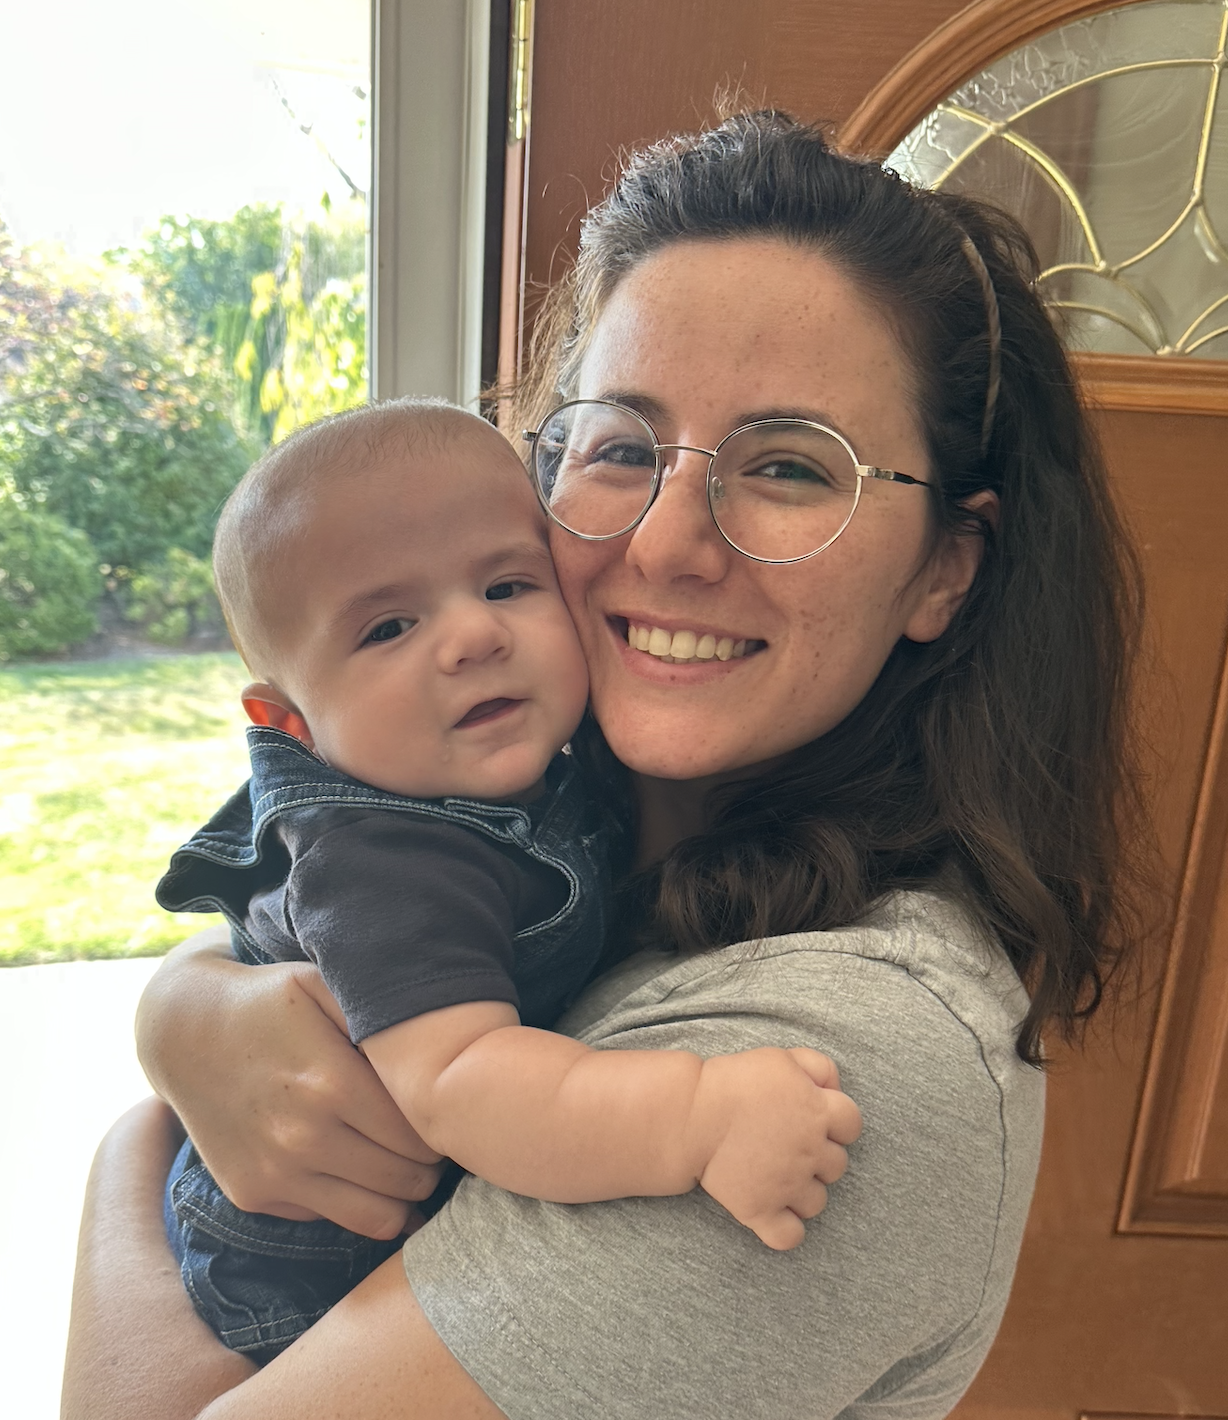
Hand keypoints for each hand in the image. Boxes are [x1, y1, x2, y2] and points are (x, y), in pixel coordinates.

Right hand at [135, 927, 443, 1237]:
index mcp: (332, 1083)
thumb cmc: (270, 1001)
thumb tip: (441, 1046)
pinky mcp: (253, 1195)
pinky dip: (354, 1201)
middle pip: (406, 1179)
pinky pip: (329, 1218)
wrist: (183, 1032)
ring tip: (407, 1166)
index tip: (446, 1111)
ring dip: (403, 1197)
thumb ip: (381, 1015)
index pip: (422, 1134)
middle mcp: (303, 1137)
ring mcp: (275, 1172)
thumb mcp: (324, 986)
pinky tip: (359, 1170)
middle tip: (434, 1142)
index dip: (444, 1127)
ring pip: (375, 1216)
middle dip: (431, 1165)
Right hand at [689, 1047, 861, 1250]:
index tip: (815, 1121)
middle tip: (788, 1145)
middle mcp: (809, 1152)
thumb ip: (819, 1067)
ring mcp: (787, 1185)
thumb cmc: (736, 1082)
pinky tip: (774, 1212)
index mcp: (818, 1112)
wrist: (691, 1114)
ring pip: (817, 1202)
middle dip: (818, 1157)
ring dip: (803, 1192)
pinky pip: (790, 1237)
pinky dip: (786, 1230)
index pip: (852, 1125)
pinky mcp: (760, 1210)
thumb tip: (835, 1089)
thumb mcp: (782, 1057)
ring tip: (777, 1175)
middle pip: (837, 1166)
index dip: (836, 1123)